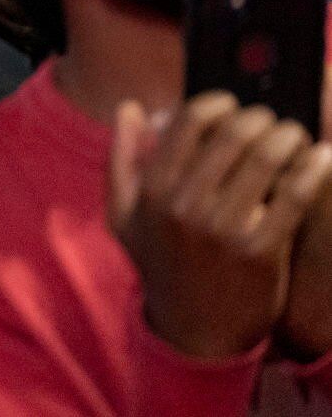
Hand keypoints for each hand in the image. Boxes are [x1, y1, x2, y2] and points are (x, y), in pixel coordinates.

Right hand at [108, 93, 331, 360]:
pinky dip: (313, 169)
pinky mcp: (260, 249)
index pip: (189, 123)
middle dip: (259, 118)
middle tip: (271, 120)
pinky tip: (321, 158)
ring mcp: (222, 228)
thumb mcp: (124, 214)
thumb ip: (121, 158)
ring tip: (294, 135)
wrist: (194, 330)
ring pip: (265, 159)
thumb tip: (132, 109)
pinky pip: (294, 195)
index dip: (216, 103)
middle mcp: (184, 204)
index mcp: (152, 189)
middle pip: (232, 135)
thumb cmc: (161, 263)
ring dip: (287, 136)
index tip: (232, 104)